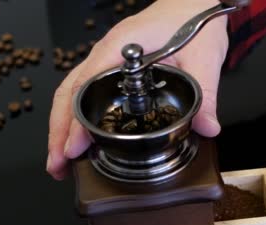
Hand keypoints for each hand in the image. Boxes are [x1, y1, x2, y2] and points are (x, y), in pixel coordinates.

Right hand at [47, 0, 227, 179]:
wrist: (193, 2)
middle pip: (69, 93)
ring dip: (62, 127)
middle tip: (59, 166)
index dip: (76, 121)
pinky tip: (80, 138)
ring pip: (72, 93)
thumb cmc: (193, 20)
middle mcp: (106, 53)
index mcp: (122, 47)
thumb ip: (206, 95)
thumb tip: (207, 127)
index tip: (73, 149)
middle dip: (58, 132)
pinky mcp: (112, 66)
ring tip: (62, 161)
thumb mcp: (204, 59)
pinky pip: (85, 91)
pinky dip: (75, 116)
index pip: (87, 86)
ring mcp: (106, 59)